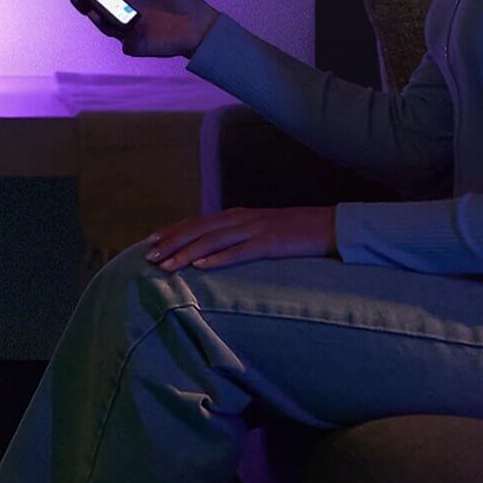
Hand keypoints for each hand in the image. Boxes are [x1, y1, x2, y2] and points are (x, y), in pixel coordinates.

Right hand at [69, 0, 221, 58]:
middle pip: (94, 7)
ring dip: (96, 18)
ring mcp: (127, 29)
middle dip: (82, 1)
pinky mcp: (135, 45)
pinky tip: (118, 27)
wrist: (199, 24)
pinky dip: (119, 35)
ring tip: (92, 9)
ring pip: (104, 25)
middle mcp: (122, 10)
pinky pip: (122, 42)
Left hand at [142, 206, 339, 270]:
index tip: (150, 242)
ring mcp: (256, 229)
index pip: (197, 222)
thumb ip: (239, 236)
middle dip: (172, 243)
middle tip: (149, 257)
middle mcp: (242, 218)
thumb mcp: (262, 230)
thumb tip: (214, 251)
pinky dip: (219, 259)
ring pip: (213, 241)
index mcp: (238, 215)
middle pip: (198, 230)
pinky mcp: (272, 243)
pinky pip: (241, 252)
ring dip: (187, 253)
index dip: (173, 231)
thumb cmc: (297, 231)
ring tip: (166, 265)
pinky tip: (202, 268)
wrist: (333, 226)